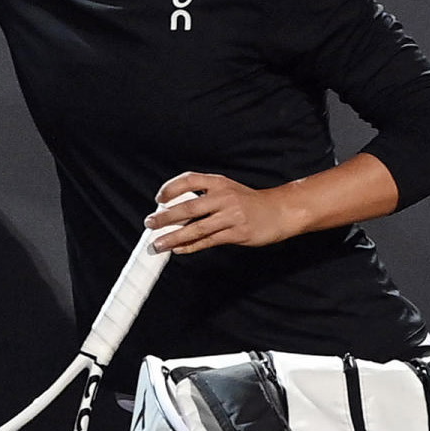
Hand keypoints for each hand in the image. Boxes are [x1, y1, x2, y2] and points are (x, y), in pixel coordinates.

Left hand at [147, 174, 304, 254]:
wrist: (280, 211)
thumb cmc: (249, 202)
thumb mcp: (228, 190)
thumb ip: (205, 196)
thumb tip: (175, 210)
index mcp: (220, 182)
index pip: (190, 180)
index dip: (171, 188)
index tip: (159, 199)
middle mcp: (224, 197)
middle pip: (189, 207)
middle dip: (165, 217)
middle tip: (149, 223)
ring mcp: (231, 216)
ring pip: (197, 228)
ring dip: (174, 237)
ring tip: (158, 244)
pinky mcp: (237, 233)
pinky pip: (209, 241)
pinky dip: (191, 246)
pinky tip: (179, 250)